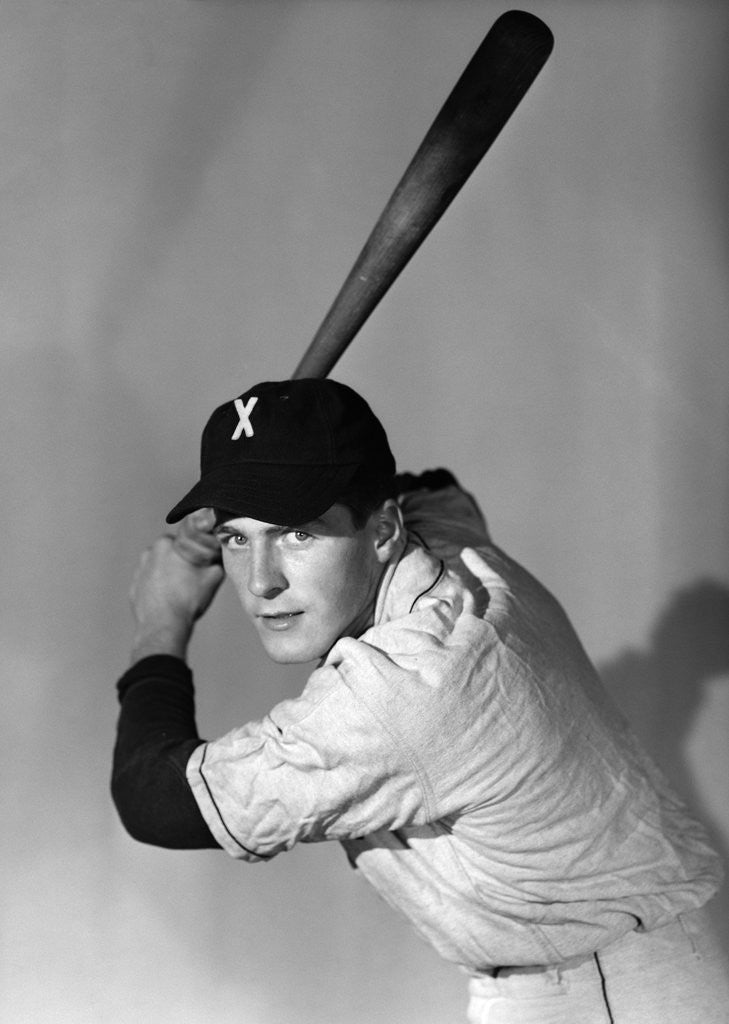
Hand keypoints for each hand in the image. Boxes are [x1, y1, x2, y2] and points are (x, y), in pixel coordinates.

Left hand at [129, 509, 224, 660]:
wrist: (163, 627)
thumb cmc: (187, 599)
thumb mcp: (214, 575)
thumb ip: (217, 558)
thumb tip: (220, 553)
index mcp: (166, 543)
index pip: (186, 537)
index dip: (197, 549)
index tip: (202, 561)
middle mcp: (149, 552)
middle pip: (172, 551)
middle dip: (182, 561)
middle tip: (194, 577)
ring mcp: (139, 570)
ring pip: (160, 566)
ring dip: (170, 573)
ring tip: (181, 591)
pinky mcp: (134, 587)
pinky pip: (151, 582)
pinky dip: (160, 587)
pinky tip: (170, 599)